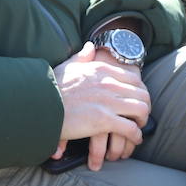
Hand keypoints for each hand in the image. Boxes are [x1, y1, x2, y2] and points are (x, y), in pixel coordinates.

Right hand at [52, 42, 148, 170]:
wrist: (39, 104)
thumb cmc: (51, 86)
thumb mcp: (68, 65)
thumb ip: (82, 56)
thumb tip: (91, 47)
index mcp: (102, 69)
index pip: (135, 78)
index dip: (141, 91)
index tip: (137, 100)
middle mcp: (108, 83)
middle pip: (142, 93)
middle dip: (145, 106)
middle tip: (141, 116)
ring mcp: (107, 101)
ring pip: (141, 110)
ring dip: (143, 121)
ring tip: (138, 128)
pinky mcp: (103, 120)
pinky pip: (131, 128)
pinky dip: (136, 135)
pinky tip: (133, 139)